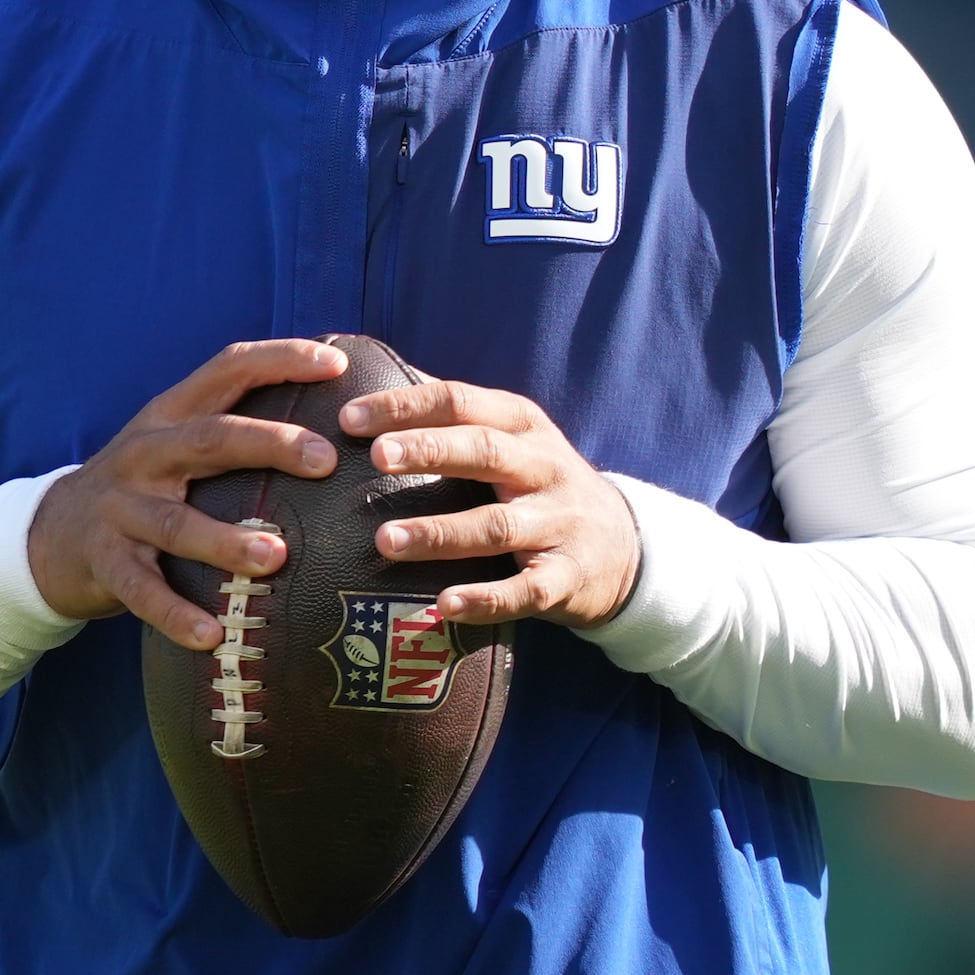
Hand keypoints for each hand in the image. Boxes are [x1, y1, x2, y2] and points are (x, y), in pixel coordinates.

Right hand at [27, 339, 342, 648]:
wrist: (50, 532)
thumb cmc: (142, 485)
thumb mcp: (174, 440)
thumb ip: (233, 427)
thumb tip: (332, 425)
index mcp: (172, 415)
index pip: (229, 369)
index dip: (281, 359)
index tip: (336, 365)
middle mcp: (146, 453)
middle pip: (211, 439)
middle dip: (270, 444)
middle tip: (324, 460)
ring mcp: (122, 509)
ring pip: (176, 523)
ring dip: (226, 541)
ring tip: (275, 557)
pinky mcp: (106, 561)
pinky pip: (143, 590)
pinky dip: (176, 613)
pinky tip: (211, 634)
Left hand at [344, 379, 640, 629]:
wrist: (624, 546)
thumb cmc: (540, 485)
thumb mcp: (513, 436)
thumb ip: (454, 411)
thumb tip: (373, 370)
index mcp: (523, 426)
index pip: (461, 402)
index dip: (407, 407)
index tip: (351, 417)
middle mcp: (543, 467)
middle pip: (485, 451)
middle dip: (430, 450)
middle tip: (376, 456)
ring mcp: (558, 523)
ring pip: (497, 526)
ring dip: (441, 533)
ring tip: (386, 541)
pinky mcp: (566, 577)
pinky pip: (526, 590)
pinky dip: (486, 599)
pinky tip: (445, 605)